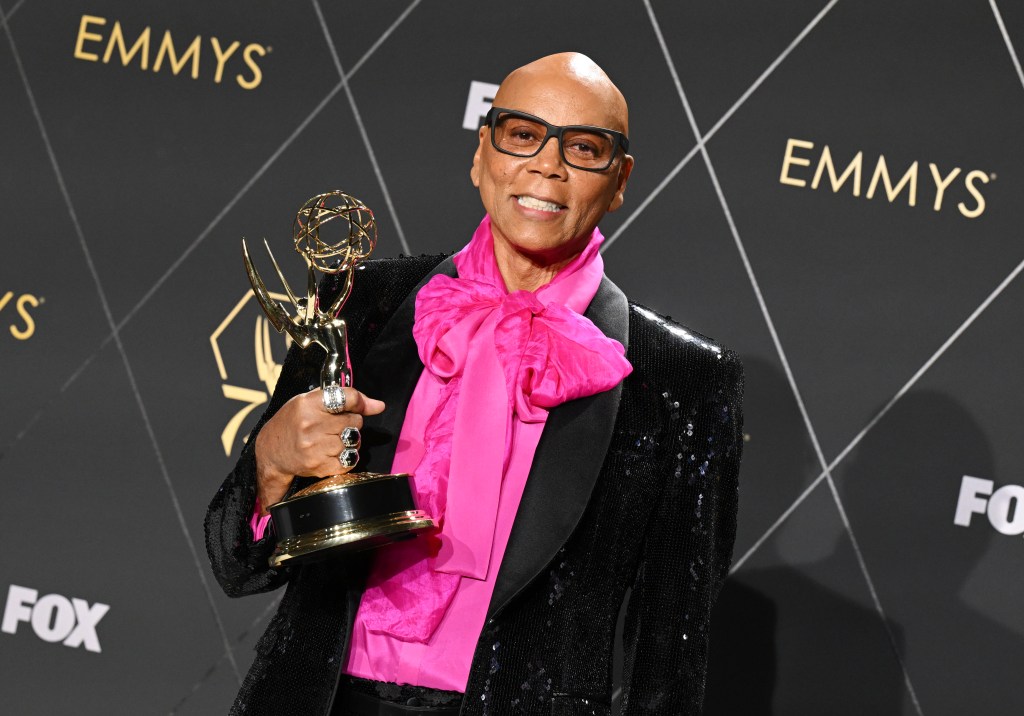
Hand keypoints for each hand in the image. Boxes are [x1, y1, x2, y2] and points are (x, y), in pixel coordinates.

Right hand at [254, 387, 384, 513]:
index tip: (363, 406)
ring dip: (349, 440)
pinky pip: (350, 460)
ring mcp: (315, 447)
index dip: (359, 402)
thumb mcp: (310, 401)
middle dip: (351, 422)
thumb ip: (345, 398)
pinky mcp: (319, 466)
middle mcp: (311, 425)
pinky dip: (346, 456)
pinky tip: (333, 452)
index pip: (347, 397)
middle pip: (355, 421)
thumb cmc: (292, 422)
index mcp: (308, 404)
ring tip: (332, 438)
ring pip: (354, 441)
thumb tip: (379, 406)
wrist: (271, 452)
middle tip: (335, 424)